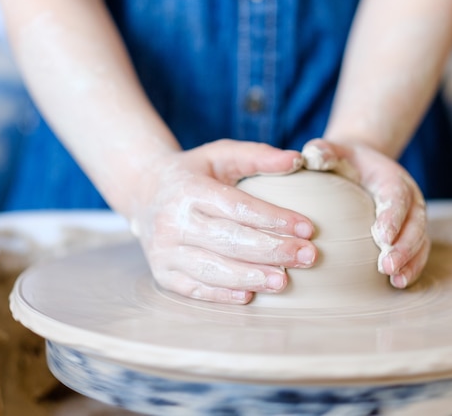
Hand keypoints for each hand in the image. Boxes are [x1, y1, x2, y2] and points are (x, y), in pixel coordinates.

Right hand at [129, 140, 316, 303]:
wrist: (143, 191)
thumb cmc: (193, 173)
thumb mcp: (221, 154)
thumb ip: (258, 156)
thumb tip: (297, 159)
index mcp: (189, 189)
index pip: (238, 208)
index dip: (274, 218)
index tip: (307, 228)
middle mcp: (173, 220)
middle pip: (229, 240)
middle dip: (272, 250)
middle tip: (308, 256)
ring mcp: (164, 250)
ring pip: (212, 269)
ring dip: (250, 276)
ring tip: (283, 281)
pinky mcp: (162, 273)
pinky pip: (194, 288)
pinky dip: (222, 294)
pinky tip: (249, 296)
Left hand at [302, 138, 429, 287]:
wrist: (360, 166)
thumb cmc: (342, 160)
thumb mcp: (331, 150)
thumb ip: (323, 152)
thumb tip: (310, 158)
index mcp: (392, 178)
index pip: (396, 198)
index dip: (392, 217)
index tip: (382, 237)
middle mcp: (409, 199)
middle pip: (414, 224)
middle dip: (404, 247)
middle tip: (386, 266)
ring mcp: (412, 218)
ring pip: (420, 242)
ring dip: (410, 262)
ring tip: (395, 280)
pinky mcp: (410, 234)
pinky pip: (417, 254)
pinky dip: (411, 269)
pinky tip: (398, 284)